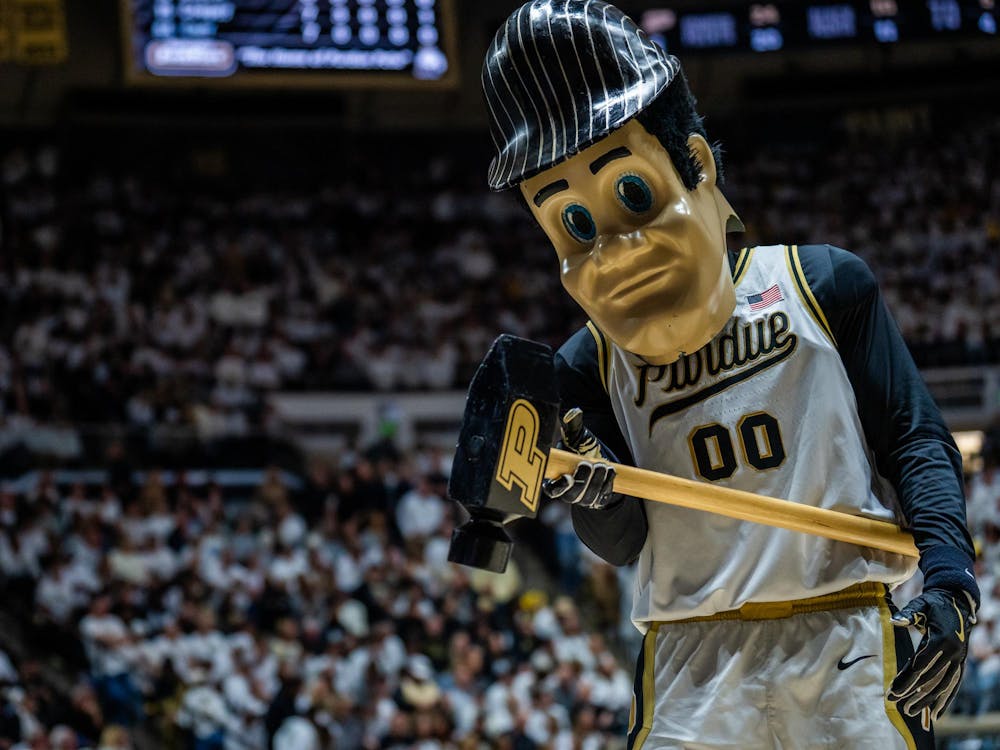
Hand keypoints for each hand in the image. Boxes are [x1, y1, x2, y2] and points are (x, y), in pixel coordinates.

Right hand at [542, 408, 617, 508]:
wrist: (600, 458)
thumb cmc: (583, 448)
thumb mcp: (577, 436)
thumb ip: (573, 426)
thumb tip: (574, 413)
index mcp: (555, 478)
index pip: (551, 489)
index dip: (558, 486)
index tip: (567, 477)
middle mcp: (567, 492)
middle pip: (572, 495)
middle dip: (583, 480)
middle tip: (590, 464)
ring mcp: (583, 498)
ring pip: (588, 497)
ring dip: (597, 481)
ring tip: (603, 466)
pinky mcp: (597, 501)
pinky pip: (602, 498)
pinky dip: (607, 485)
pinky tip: (610, 472)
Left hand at [887, 587, 976, 720]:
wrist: (957, 604)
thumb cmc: (934, 604)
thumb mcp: (920, 604)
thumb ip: (908, 614)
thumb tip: (894, 621)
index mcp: (942, 639)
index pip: (921, 664)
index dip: (906, 679)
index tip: (892, 690)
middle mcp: (953, 653)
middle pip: (930, 678)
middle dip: (911, 692)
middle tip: (894, 702)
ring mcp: (959, 660)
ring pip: (943, 686)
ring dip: (927, 700)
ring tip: (910, 711)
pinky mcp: (961, 664)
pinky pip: (954, 686)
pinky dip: (945, 701)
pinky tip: (935, 714)